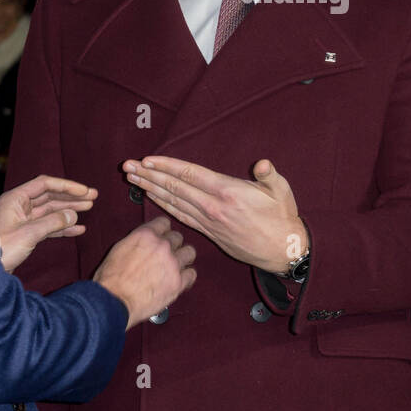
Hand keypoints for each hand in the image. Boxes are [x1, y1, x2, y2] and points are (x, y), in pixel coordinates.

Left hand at [0, 174, 95, 273]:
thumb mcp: (29, 234)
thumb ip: (53, 222)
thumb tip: (73, 215)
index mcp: (16, 199)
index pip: (45, 185)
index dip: (67, 186)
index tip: (85, 191)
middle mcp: (19, 206)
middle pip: (50, 196)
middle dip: (72, 197)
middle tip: (93, 197)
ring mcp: (22, 220)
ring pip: (51, 211)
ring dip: (69, 210)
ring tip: (89, 208)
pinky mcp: (25, 234)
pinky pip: (48, 226)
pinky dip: (63, 227)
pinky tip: (78, 229)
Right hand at [93, 216, 196, 329]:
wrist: (113, 301)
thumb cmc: (110, 279)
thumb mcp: (119, 249)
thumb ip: (137, 241)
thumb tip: (145, 241)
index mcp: (146, 235)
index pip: (164, 222)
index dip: (163, 230)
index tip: (163, 236)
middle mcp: (162, 246)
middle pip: (178, 237)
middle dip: (173, 245)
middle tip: (167, 254)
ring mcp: (172, 264)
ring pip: (189, 252)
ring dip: (183, 258)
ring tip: (177, 265)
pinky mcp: (178, 282)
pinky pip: (192, 274)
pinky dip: (186, 276)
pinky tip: (180, 280)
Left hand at [123, 156, 304, 274]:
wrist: (281, 250)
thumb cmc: (282, 218)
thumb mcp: (281, 191)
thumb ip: (269, 175)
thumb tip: (262, 163)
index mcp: (227, 192)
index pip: (189, 174)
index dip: (166, 165)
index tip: (147, 159)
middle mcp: (213, 207)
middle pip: (174, 187)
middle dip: (149, 175)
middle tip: (127, 166)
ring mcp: (209, 221)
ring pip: (173, 202)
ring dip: (151, 189)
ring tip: (132, 179)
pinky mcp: (209, 232)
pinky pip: (181, 216)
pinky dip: (164, 206)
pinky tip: (152, 198)